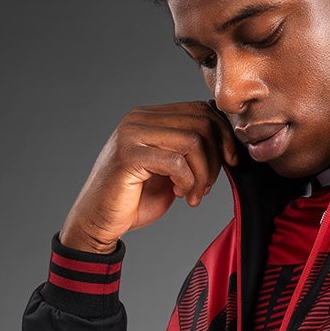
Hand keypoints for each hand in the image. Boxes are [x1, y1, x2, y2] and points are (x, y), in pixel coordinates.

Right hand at [59, 100, 241, 252]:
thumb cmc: (134, 199)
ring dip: (203, 174)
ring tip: (194, 194)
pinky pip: (177, 162)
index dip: (223, 135)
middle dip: (216, 158)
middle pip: (201, 123)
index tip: (230, 162)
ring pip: (193, 141)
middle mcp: (139, 119)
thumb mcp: (169, 171)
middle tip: (208, 186)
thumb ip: (189, 153)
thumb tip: (226, 145)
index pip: (200, 110)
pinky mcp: (129, 156)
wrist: (98, 220)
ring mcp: (132, 135)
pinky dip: (188, 182)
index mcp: (149, 117)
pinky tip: (181, 195)